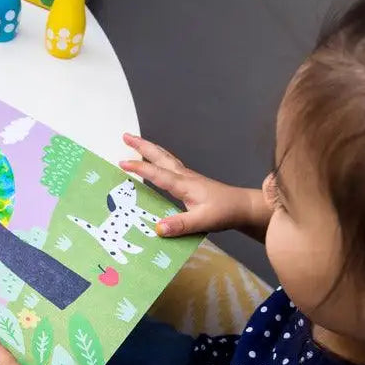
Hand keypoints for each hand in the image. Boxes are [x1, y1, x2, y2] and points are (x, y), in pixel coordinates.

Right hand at [119, 133, 268, 240]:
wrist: (242, 206)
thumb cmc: (225, 212)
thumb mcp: (203, 221)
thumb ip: (181, 225)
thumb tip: (158, 228)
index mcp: (184, 185)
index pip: (157, 174)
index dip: (139, 168)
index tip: (122, 163)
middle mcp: (184, 177)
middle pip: (160, 156)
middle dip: (141, 146)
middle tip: (126, 136)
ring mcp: (187, 177)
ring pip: (164, 158)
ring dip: (149, 149)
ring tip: (135, 142)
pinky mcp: (190, 181)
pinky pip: (169, 164)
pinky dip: (158, 158)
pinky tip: (155, 161)